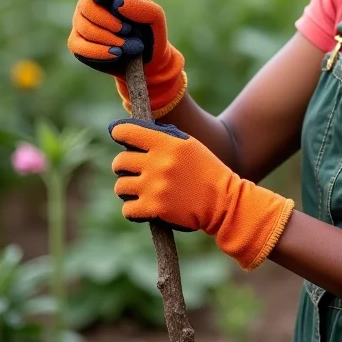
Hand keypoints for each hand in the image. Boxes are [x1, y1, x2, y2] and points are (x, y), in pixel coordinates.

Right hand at [68, 0, 185, 117]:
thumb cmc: (150, 31)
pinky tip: (117, 54)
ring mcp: (81, 23)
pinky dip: (99, 51)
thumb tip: (117, 3)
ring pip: (84, 27)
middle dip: (108, 21)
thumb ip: (143, 7)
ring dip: (109, 38)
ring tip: (131, 46)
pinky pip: (79, 46)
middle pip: (86, 5)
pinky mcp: (77, 43)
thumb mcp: (156, 17)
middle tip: (128, 30)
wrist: (148, 60)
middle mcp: (91, 3)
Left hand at [109, 118, 294, 269]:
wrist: (222, 201)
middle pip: (120, 162)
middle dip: (123, 166)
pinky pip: (127, 209)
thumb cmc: (204, 170)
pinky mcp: (154, 209)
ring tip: (140, 190)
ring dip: (127, 189)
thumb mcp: (188, 145)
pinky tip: (144, 206)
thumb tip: (130, 136)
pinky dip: (133, 209)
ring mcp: (155, 187)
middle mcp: (158, 163)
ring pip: (120, 186)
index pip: (128, 132)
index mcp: (167, 143)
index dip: (119, 133)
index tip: (119, 135)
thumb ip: (162, 139)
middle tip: (132, 170)